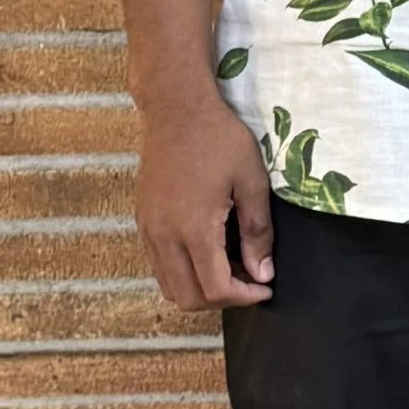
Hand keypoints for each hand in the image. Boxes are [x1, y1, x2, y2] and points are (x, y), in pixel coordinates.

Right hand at [136, 91, 274, 307]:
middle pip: (188, 298)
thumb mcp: (252, 181)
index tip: (265, 288)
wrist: (175, 109)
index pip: (215, 290)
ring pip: (169, 287)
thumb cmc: (219, 139)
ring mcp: (148, 230)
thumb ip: (257, 232)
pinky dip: (184, 273)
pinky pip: (159, 266)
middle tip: (250, 279)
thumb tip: (262, 274)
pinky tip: (209, 252)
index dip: (244, 298)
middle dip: (223, 299)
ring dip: (201, 288)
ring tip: (232, 266)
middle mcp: (163, 236)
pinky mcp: (142, 221)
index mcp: (193, 228)